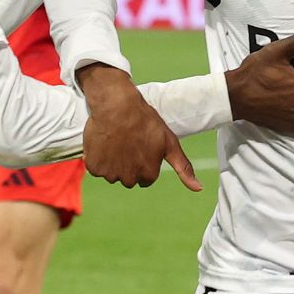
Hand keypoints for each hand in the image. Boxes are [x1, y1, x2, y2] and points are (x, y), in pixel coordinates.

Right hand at [77, 63, 201, 191]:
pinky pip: (97, 168)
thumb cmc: (145, 121)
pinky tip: (105, 143)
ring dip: (113, 162)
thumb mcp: (170, 142)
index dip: (144, 162)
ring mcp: (110, 173)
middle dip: (129, 164)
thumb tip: (199, 189)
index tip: (141, 146)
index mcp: (148, 174)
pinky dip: (99, 158)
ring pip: (112, 174)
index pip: (145, 179)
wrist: (117, 105)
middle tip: (129, 143)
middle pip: (128, 179)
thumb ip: (183, 168)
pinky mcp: (94, 167)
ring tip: (117, 141)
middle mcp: (129, 178)